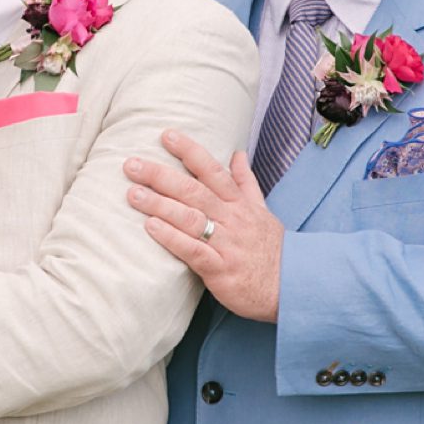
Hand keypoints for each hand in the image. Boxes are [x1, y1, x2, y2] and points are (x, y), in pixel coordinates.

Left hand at [126, 129, 283, 322]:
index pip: (213, 170)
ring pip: (189, 218)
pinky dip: (171, 238)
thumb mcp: (262, 210)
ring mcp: (226, 244)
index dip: (189, 151)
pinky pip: (192, 250)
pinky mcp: (220, 269)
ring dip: (159, 204)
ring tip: (133, 194)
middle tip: (132, 164)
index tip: (167, 135)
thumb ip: (245, 182)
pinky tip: (151, 228)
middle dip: (161, 176)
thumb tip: (237, 153)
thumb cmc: (271, 249)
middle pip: (193, 191)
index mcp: (239, 203)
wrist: (292, 287)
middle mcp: (232, 219)